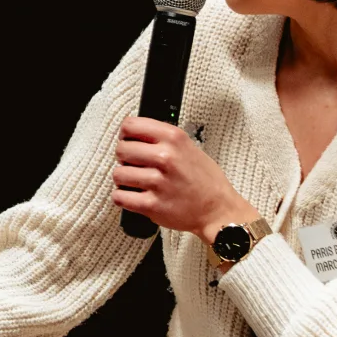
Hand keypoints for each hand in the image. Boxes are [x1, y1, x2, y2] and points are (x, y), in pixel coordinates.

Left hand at [112, 116, 254, 236]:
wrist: (218, 210)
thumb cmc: (205, 181)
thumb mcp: (189, 147)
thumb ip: (163, 139)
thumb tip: (134, 134)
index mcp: (174, 138)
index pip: (130, 125)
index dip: (125, 135)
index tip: (128, 141)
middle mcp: (166, 157)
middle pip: (121, 149)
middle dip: (124, 158)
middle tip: (133, 165)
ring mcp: (158, 182)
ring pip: (118, 174)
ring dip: (123, 180)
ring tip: (136, 182)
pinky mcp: (152, 205)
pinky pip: (120, 197)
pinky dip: (123, 198)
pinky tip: (134, 196)